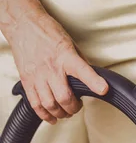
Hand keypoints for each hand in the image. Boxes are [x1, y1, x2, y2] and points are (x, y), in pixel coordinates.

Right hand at [6, 4, 107, 123]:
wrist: (23, 24)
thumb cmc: (48, 33)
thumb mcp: (71, 45)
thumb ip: (81, 64)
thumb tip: (93, 80)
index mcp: (66, 56)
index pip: (82, 71)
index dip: (94, 82)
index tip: (104, 90)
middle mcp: (51, 67)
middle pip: (64, 97)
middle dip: (73, 108)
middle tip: (76, 106)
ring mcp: (38, 76)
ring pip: (50, 104)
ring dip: (61, 113)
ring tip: (65, 112)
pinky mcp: (27, 81)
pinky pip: (36, 104)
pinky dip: (45, 115)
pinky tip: (52, 117)